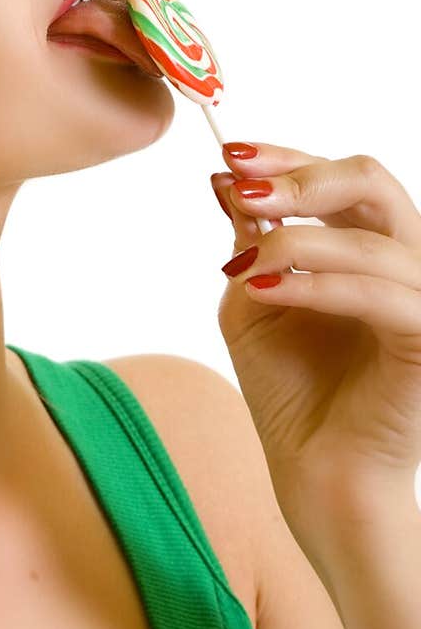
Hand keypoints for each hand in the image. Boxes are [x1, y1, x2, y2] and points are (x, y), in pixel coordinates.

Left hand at [210, 143, 420, 531]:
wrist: (316, 475)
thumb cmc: (291, 392)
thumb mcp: (254, 301)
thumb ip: (250, 241)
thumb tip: (226, 178)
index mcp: (369, 245)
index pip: (339, 176)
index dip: (286, 157)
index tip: (229, 154)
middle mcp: (406, 262)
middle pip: (371, 181)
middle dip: (299, 176)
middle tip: (242, 188)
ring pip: (370, 238)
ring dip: (294, 240)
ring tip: (241, 264)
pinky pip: (378, 294)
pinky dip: (314, 285)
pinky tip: (261, 288)